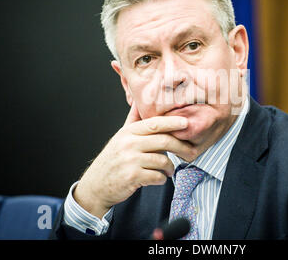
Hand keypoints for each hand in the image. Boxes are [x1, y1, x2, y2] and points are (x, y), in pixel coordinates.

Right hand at [73, 102, 196, 217]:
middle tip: (191, 151)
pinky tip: (159, 178)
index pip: (155, 123)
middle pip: (163, 140)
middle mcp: (128, 144)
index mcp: (128, 132)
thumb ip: (133, 120)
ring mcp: (130, 160)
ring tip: (169, 169)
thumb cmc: (113, 160)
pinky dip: (162, 178)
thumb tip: (139, 102)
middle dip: (181, 146)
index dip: (173, 122)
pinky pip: (157, 176)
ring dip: (170, 167)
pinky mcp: (132, 177)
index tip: (187, 123)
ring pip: (162, 160)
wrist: (96, 185)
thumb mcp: (120, 137)